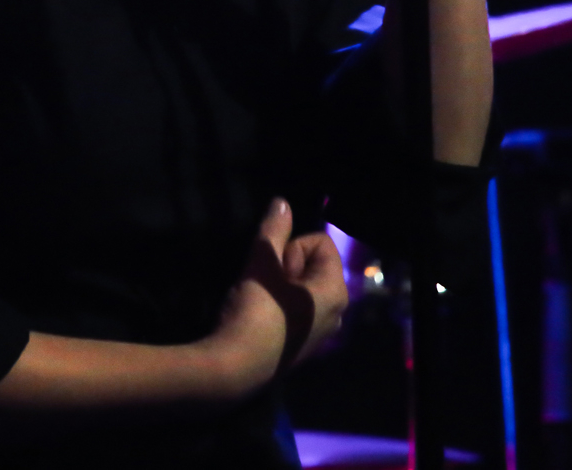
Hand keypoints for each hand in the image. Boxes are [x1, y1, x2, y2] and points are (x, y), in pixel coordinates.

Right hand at [197, 198, 348, 398]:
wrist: (235, 369)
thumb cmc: (256, 312)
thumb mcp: (262, 265)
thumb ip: (273, 231)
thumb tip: (282, 202)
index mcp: (336, 291)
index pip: (320, 242)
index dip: (291, 246)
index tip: (273, 267)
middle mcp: (337, 313)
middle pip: (313, 265)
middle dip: (286, 265)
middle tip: (264, 283)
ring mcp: (320, 334)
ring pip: (302, 288)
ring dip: (279, 285)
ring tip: (259, 299)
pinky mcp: (302, 348)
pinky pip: (295, 311)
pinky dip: (278, 306)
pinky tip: (258, 316)